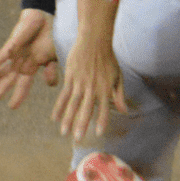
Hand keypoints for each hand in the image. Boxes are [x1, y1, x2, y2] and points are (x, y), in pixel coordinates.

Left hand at [0, 8, 58, 108]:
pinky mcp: (12, 44)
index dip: (18, 96)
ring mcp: (14, 55)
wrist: (44, 17)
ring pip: (0, 71)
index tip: (12, 107)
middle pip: (6, 81)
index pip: (23, 86)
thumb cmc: (49, 37)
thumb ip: (51, 70)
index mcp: (31, 67)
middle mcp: (19, 63)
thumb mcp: (53, 56)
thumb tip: (51, 85)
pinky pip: (2, 56)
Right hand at [52, 12, 127, 141]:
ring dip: (67, 119)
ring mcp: (80, 83)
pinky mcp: (70, 78)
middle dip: (81, 125)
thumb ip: (119, 95)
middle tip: (77, 139)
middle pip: (86, 109)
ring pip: (73, 105)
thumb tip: (125, 111)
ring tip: (63, 133)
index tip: (98, 134)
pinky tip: (54, 118)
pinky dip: (59, 107)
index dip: (101, 121)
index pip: (104, 109)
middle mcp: (92, 88)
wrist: (94, 41)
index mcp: (105, 88)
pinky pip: (64, 95)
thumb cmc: (108, 59)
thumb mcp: (118, 76)